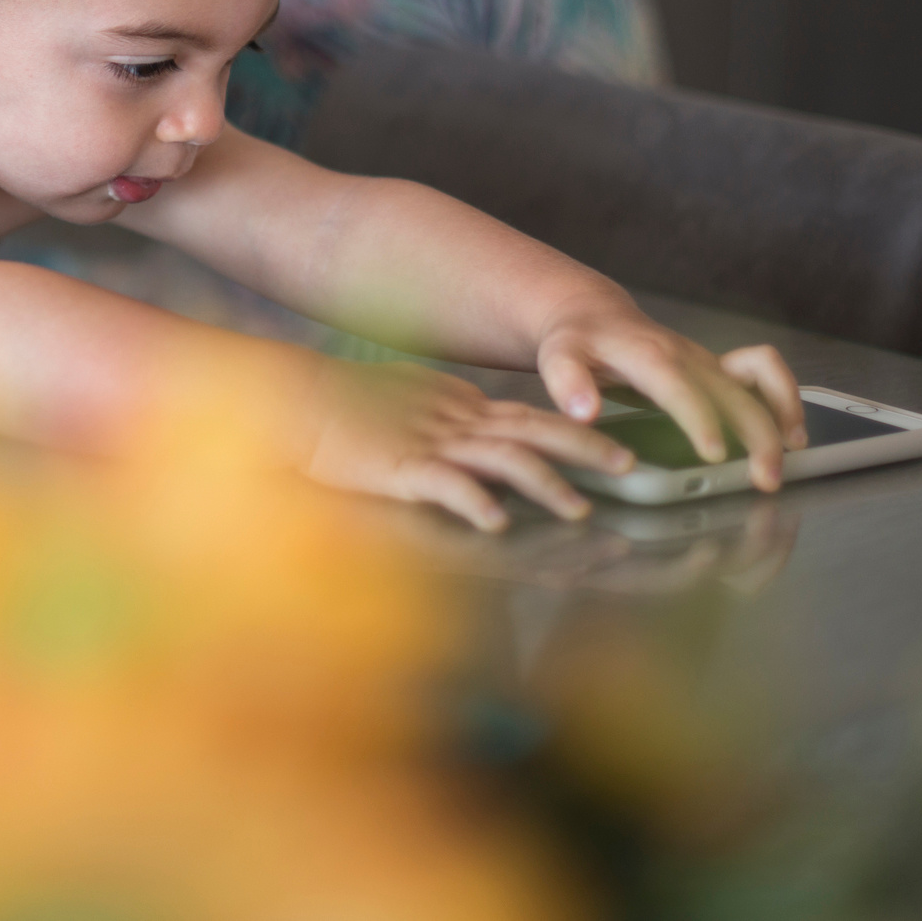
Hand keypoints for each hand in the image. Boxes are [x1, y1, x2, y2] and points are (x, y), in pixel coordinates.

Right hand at [304, 360, 638, 531]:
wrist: (294, 399)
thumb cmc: (344, 406)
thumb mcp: (407, 403)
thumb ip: (446, 418)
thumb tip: (476, 428)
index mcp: (459, 407)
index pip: (530, 417)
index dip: (576, 431)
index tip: (617, 449)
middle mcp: (455, 420)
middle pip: (533, 430)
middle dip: (584, 449)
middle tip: (627, 467)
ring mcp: (430, 441)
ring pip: (503, 458)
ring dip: (546, 483)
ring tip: (579, 509)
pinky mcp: (400, 465)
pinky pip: (445, 485)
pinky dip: (474, 502)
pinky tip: (496, 522)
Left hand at [529, 301, 805, 491]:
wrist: (592, 314)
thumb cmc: (575, 340)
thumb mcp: (557, 357)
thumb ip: (568, 383)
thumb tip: (585, 412)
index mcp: (647, 354)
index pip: (679, 387)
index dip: (700, 420)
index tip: (713, 454)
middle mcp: (686, 355)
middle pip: (735, 391)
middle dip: (757, 435)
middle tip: (765, 480)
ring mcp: (707, 361)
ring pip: (761, 380)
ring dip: (784, 414)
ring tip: (794, 454)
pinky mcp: (718, 368)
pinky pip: (764, 375)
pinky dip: (784, 400)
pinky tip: (790, 434)